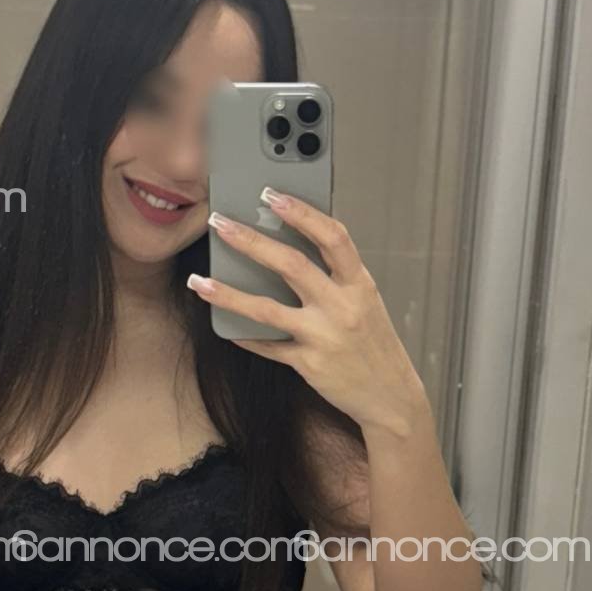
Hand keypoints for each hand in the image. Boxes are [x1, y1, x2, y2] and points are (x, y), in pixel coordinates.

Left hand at [187, 188, 426, 434]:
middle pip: (291, 265)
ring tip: (200, 281)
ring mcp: (324, 336)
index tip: (272, 195)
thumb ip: (335, 277)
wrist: (391, 396)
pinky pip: (268, 346)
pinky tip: (226, 328)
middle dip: (251, 241)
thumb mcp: (365, 302)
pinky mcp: (309, 364)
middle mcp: (342, 307)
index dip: (302, 213)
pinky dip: (245, 336)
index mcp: (359, 283)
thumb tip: (289, 246)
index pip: (332, 237)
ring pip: (267, 309)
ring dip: (228, 294)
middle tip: (220, 224)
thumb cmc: (373, 344)